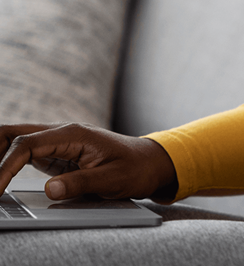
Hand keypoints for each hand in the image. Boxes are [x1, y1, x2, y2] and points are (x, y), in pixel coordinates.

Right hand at [0, 123, 177, 201]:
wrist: (150, 162)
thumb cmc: (135, 168)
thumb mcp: (113, 179)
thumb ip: (82, 183)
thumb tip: (51, 190)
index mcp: (74, 134)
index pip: (27, 144)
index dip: (4, 167)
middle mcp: (62, 133)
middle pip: (13, 134)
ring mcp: (56, 141)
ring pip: (15, 141)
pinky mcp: (55, 153)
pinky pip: (22, 153)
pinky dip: (5, 163)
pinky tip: (0, 179)